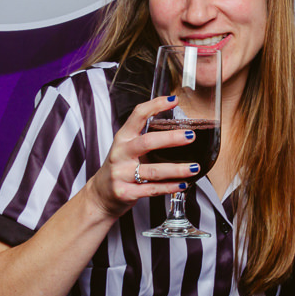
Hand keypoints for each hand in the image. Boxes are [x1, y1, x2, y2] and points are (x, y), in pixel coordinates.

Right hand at [85, 96, 198, 217]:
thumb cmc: (120, 167)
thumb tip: (178, 126)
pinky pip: (151, 189)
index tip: (173, 100)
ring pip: (153, 170)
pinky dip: (169, 187)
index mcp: (123, 138)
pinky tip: (182, 184)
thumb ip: (146, 136)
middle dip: (171, 138)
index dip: (155, 106)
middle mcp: (120, 153)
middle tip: (191, 136)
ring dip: (176, 169)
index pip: (138, 116)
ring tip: (194, 167)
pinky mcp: (125, 192)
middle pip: (147, 142)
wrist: (100, 195)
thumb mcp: (127, 147)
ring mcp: (121, 174)